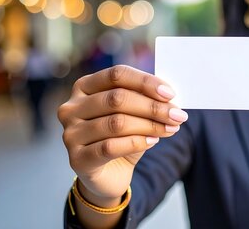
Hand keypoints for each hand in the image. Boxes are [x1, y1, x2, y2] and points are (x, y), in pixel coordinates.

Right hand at [58, 65, 187, 202]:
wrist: (109, 173)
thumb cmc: (122, 136)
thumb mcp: (134, 112)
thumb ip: (145, 99)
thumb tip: (168, 95)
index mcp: (85, 86)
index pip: (117, 75)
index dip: (145, 82)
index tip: (171, 94)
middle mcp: (72, 107)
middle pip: (117, 99)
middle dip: (152, 107)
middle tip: (177, 115)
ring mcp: (70, 133)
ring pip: (117, 123)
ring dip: (150, 126)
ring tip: (171, 129)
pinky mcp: (77, 159)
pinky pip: (111, 147)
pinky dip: (137, 142)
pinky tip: (153, 141)